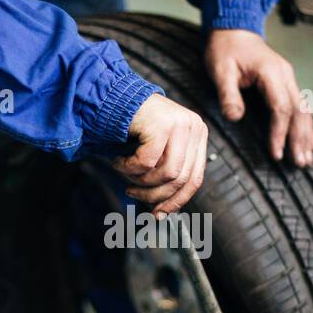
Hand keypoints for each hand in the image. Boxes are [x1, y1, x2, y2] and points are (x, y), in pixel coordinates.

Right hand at [113, 93, 207, 216]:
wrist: (113, 98)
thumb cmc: (135, 126)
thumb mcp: (159, 151)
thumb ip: (167, 174)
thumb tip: (164, 211)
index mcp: (198, 134)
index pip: (195, 178)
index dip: (176, 201)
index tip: (159, 214)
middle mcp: (194, 127)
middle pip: (181, 179)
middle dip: (154, 194)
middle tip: (133, 194)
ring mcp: (180, 124)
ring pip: (166, 173)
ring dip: (140, 180)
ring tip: (125, 173)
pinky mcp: (161, 124)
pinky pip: (146, 162)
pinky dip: (128, 167)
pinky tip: (118, 160)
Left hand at [205, 29, 312, 166]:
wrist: (233, 28)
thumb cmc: (224, 50)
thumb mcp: (220, 70)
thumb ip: (228, 94)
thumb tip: (235, 118)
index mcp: (271, 72)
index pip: (280, 108)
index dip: (279, 133)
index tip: (276, 154)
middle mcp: (286, 75)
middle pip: (298, 112)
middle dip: (299, 139)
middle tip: (300, 163)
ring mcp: (289, 78)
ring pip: (304, 110)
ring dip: (306, 135)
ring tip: (308, 159)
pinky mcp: (286, 82)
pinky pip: (300, 106)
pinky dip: (305, 125)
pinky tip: (308, 141)